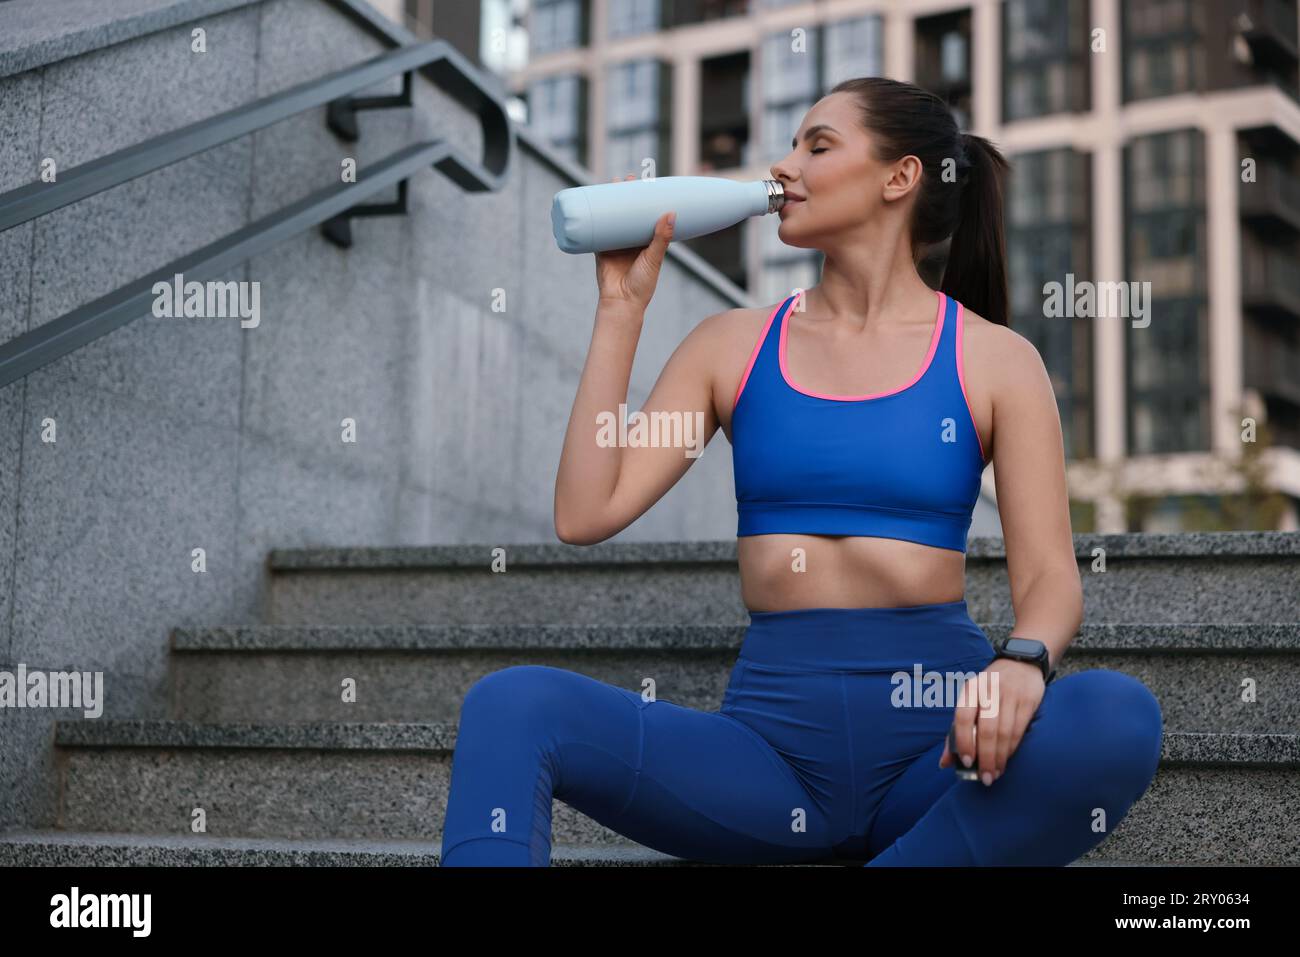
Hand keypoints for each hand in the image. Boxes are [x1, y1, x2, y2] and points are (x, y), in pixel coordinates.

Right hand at [594, 172, 674, 313]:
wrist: (622, 303)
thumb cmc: (643, 284)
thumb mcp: (654, 258)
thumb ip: (661, 238)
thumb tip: (671, 213)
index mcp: (646, 242)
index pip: (646, 215)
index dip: (645, 200)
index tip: (646, 183)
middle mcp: (630, 241)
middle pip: (627, 213)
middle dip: (625, 195)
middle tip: (626, 178)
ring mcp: (614, 244)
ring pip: (611, 218)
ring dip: (609, 202)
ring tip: (609, 184)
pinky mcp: (600, 250)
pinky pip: (596, 231)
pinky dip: (593, 219)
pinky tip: (590, 204)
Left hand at [938, 657, 1045, 785]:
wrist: (1021, 662)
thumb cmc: (989, 689)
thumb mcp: (971, 701)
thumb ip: (957, 730)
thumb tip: (944, 763)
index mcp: (970, 689)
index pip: (963, 717)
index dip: (964, 741)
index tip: (966, 762)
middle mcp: (989, 690)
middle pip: (986, 729)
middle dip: (985, 757)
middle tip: (985, 778)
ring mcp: (1010, 695)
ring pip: (1004, 732)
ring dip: (1000, 757)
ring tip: (995, 773)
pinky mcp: (1028, 701)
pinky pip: (1019, 730)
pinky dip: (1012, 748)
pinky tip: (1007, 760)